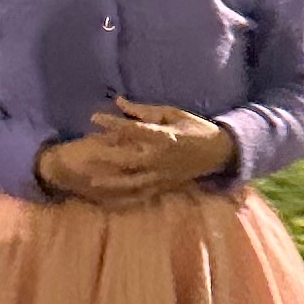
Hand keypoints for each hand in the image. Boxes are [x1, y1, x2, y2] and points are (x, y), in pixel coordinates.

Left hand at [92, 100, 234, 197]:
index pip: (132, 129)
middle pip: (127, 159)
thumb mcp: (172, 113)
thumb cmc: (195, 128)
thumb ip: (144, 111)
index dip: (111, 123)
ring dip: (111, 182)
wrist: (219, 152)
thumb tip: (118, 102)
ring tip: (91, 182)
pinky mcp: (164, 186)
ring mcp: (162, 175)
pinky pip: (141, 195)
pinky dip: (125, 199)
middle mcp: (160, 158)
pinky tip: (109, 201)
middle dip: (105, 158)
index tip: (93, 118)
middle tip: (85, 154)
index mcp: (163, 137)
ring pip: (132, 182)